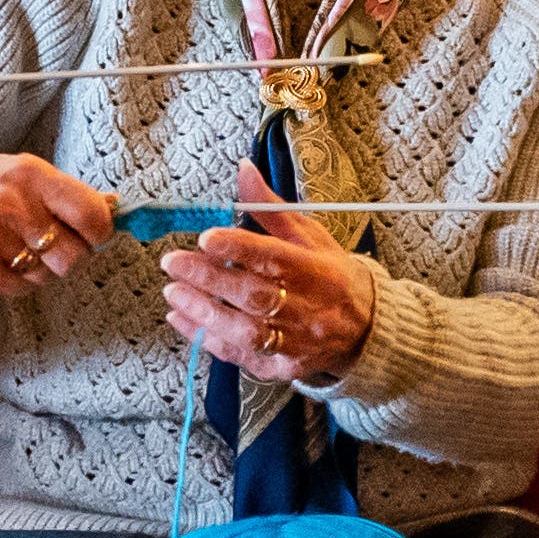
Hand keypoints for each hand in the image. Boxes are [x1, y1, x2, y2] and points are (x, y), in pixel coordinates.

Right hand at [0, 146, 120, 292]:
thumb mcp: (23, 170)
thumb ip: (66, 192)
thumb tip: (114, 210)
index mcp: (31, 175)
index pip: (91, 215)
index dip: (102, 231)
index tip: (96, 233)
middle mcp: (13, 206)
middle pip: (74, 256)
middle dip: (74, 255)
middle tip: (58, 244)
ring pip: (49, 276)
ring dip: (44, 267)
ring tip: (21, 246)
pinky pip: (23, 289)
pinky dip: (20, 279)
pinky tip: (4, 257)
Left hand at [171, 183, 379, 385]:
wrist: (366, 330)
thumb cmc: (331, 275)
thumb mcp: (310, 236)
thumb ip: (270, 208)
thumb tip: (242, 170)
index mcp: (317, 271)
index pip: (275, 258)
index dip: (238, 247)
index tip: (206, 237)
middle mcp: (307, 308)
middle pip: (255, 296)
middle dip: (210, 279)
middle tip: (173, 262)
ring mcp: (296, 342)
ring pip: (246, 331)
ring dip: (204, 312)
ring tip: (172, 292)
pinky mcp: (283, 366)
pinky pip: (241, 356)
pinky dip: (208, 339)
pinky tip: (181, 318)